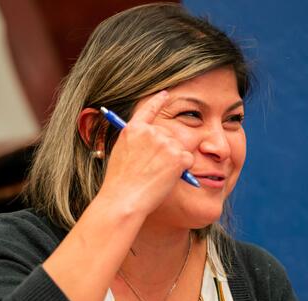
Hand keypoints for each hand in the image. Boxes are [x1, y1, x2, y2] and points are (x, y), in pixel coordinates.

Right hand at [97, 90, 194, 216]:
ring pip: (179, 149)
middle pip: (169, 136)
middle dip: (167, 151)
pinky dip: (182, 170)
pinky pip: (187, 160)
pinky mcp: (178, 156)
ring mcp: (165, 143)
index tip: (165, 94)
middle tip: (154, 169)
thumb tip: (150, 144)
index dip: (158, 101)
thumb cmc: (120, 184)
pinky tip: (166, 178)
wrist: (125, 199)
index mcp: (133, 130)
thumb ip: (136, 143)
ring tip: (156, 176)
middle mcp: (150, 132)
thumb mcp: (121, 154)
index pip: (148, 109)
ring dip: (174, 161)